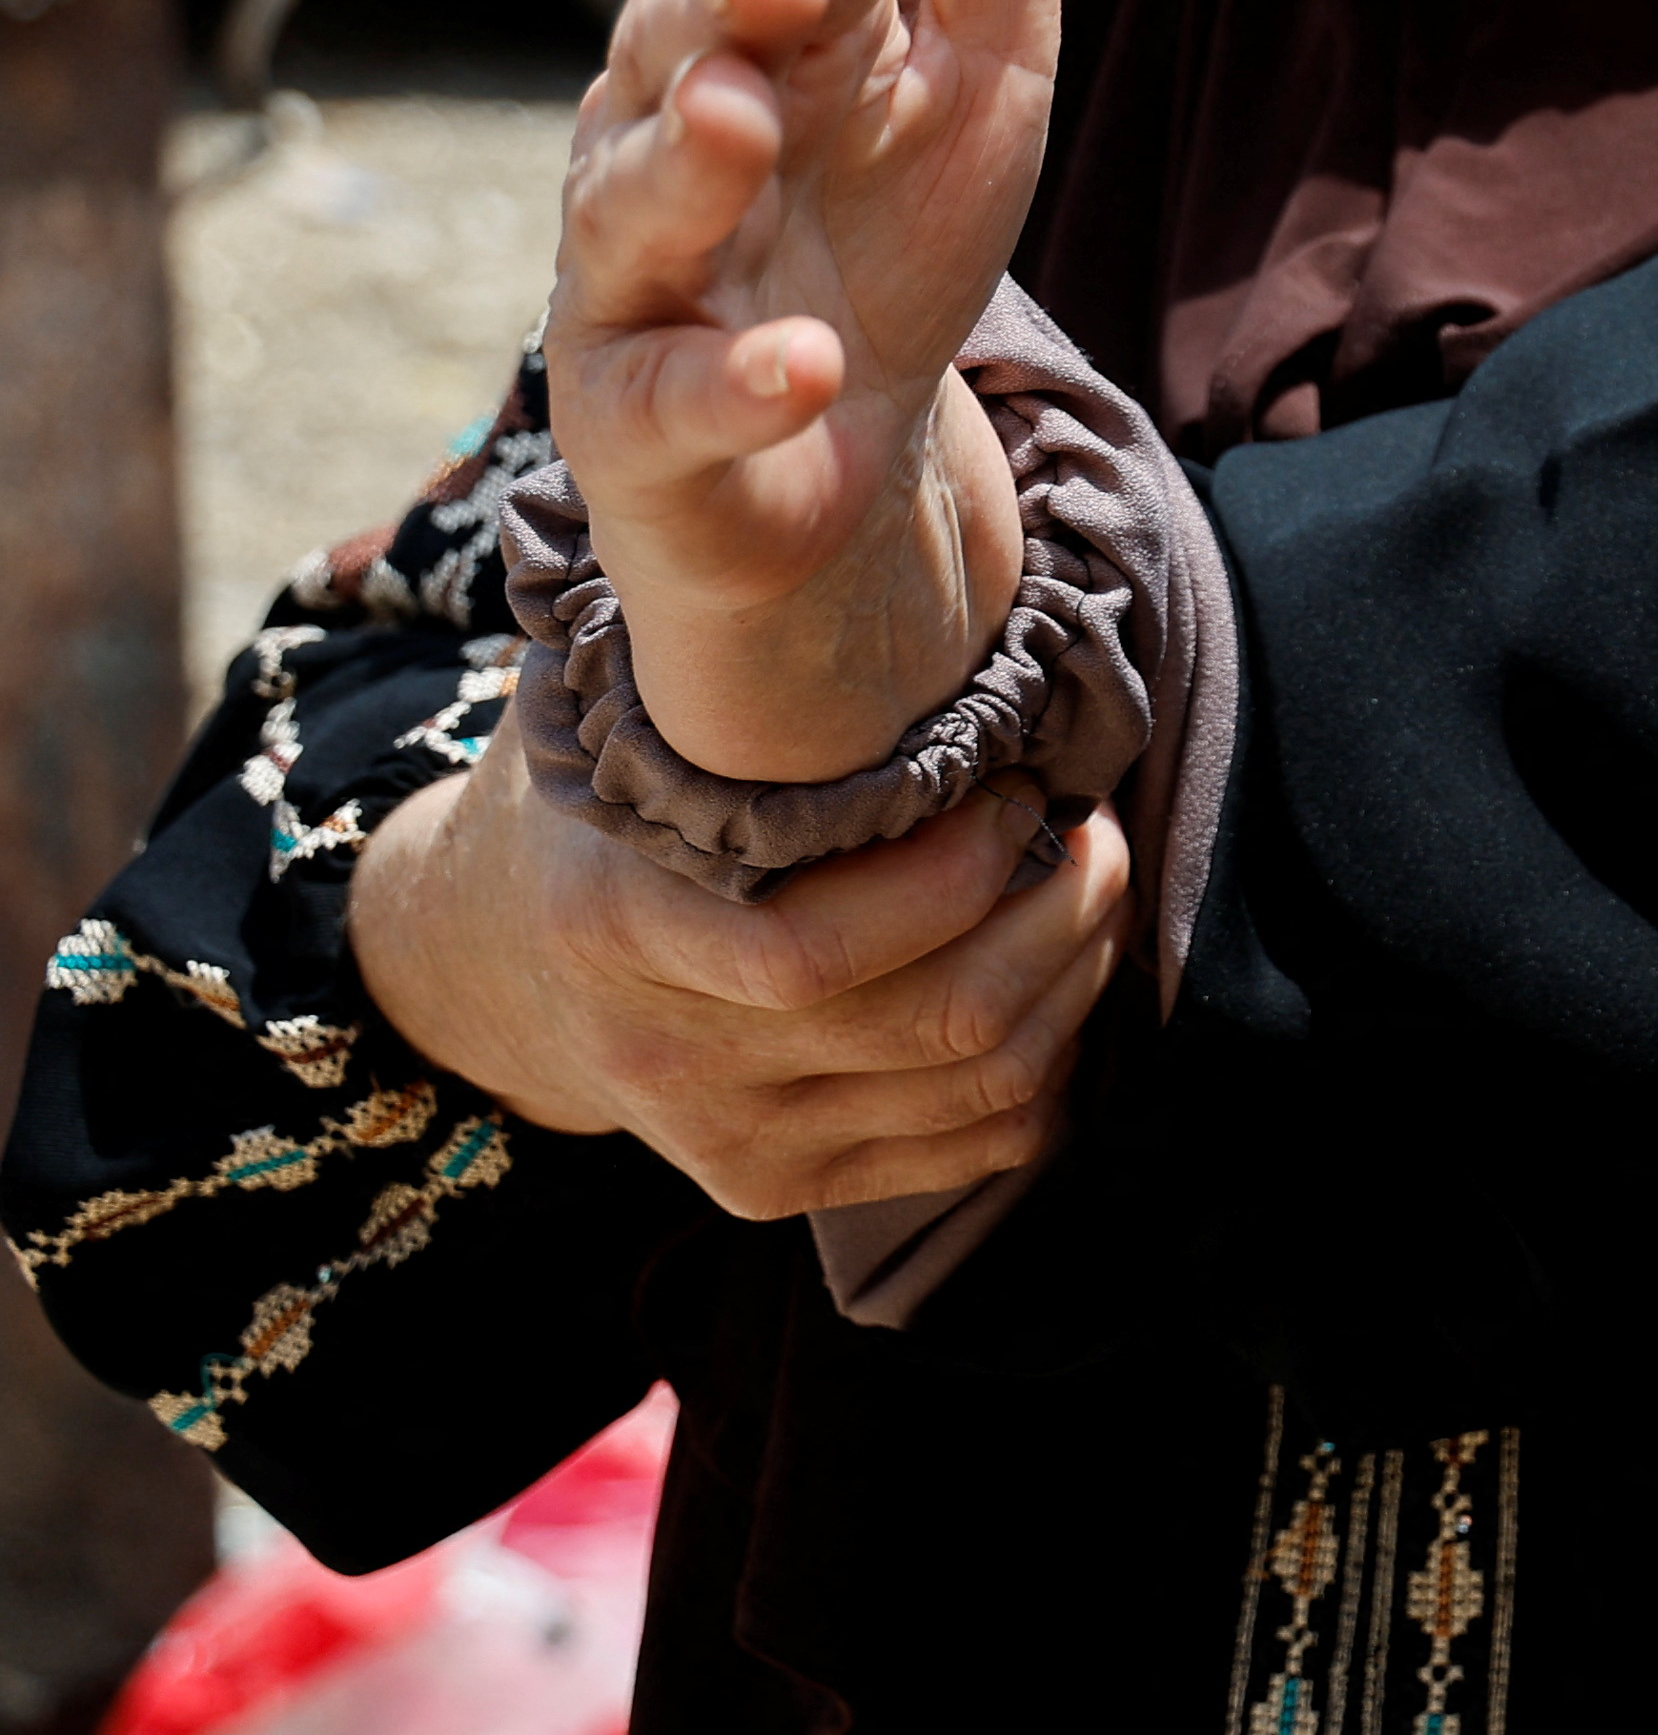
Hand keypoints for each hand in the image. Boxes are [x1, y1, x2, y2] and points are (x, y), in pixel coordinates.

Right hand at [354, 722, 1126, 1219]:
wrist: (486, 960)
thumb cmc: (596, 798)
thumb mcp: (611, 717)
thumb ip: (706, 671)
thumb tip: (838, 545)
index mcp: (616, 930)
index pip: (818, 947)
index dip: (961, 866)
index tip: (1016, 777)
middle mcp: (670, 1058)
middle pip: (940, 1019)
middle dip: (1064, 908)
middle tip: (1093, 826)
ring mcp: (727, 1141)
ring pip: (982, 1084)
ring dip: (1078, 975)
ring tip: (1091, 883)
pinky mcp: (776, 1189)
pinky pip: (979, 1145)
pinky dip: (1055, 1061)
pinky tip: (1057, 974)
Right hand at [546, 0, 1069, 782]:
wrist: (844, 448)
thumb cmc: (897, 208)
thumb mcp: (980, 41)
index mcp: (773, 24)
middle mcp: (676, 122)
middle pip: (681, 40)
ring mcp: (644, 271)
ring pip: (637, 202)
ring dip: (687, 164)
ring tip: (741, 126)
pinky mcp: (642, 418)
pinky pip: (675, 399)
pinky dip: (736, 383)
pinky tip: (803, 370)